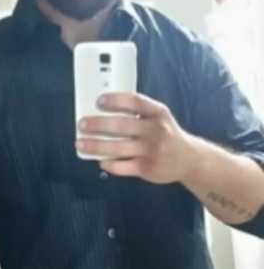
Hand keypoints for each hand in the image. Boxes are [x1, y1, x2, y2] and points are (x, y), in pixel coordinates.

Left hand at [76, 92, 195, 183]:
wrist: (189, 159)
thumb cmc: (165, 134)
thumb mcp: (158, 118)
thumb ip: (136, 113)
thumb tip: (100, 111)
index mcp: (158, 113)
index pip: (136, 102)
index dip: (116, 101)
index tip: (99, 101)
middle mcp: (156, 131)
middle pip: (122, 125)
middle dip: (98, 124)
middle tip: (81, 124)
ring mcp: (152, 151)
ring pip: (117, 148)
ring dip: (95, 146)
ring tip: (80, 143)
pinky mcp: (147, 168)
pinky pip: (121, 166)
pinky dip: (108, 163)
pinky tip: (99, 160)